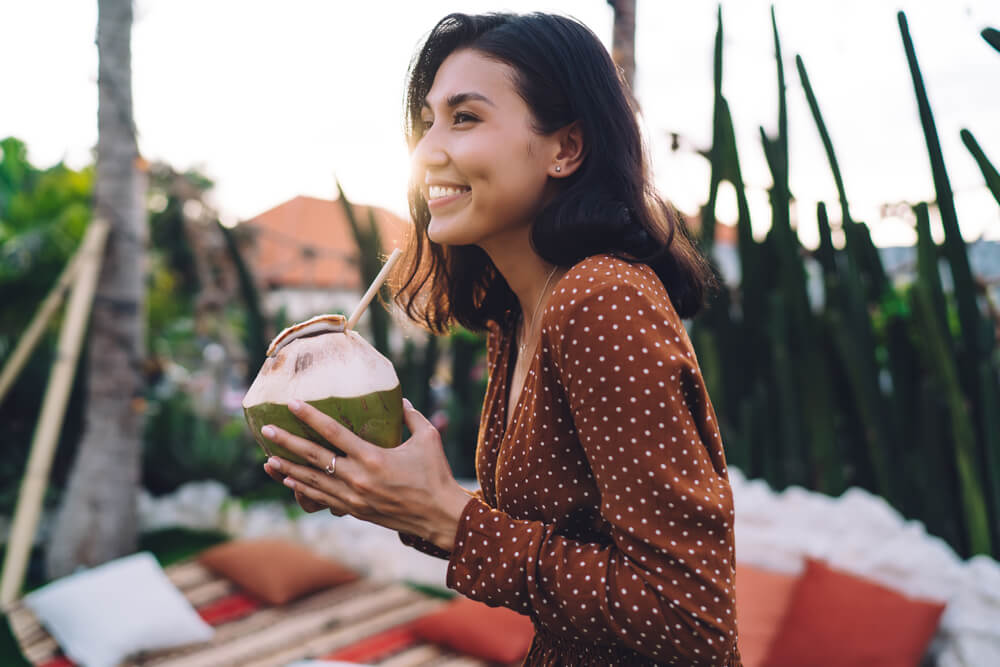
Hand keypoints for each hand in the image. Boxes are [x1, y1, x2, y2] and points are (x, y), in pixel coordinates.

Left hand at [261, 398, 471, 550]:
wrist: (439, 516)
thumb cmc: (436, 475)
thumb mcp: (428, 438)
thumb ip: (411, 417)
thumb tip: (399, 400)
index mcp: (373, 458)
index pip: (334, 433)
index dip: (311, 417)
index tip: (292, 404)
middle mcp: (358, 478)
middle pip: (314, 457)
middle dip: (288, 443)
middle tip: (267, 430)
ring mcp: (353, 498)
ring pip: (312, 481)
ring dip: (288, 469)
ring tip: (268, 459)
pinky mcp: (355, 511)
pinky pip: (322, 498)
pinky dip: (303, 489)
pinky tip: (290, 481)